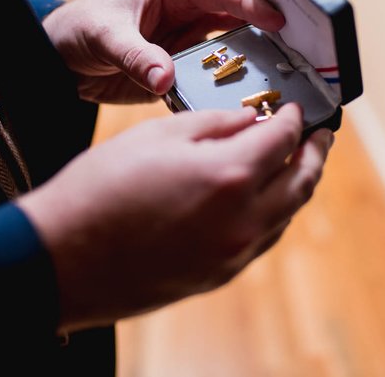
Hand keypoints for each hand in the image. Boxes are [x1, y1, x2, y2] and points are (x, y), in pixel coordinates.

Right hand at [15, 103, 332, 331]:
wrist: (64, 256)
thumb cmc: (102, 187)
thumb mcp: (158, 134)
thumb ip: (215, 123)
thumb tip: (251, 120)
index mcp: (230, 174)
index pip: (283, 138)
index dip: (295, 117)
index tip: (297, 108)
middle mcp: (243, 219)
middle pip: (302, 180)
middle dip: (315, 152)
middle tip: (320, 135)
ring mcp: (233, 253)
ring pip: (287, 214)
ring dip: (297, 184)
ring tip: (295, 163)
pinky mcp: (219, 275)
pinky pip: (263, 238)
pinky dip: (273, 213)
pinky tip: (262, 198)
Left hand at [42, 0, 284, 102]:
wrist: (55, 62)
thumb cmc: (78, 29)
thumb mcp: (104, 35)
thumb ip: (135, 55)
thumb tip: (164, 76)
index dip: (250, 3)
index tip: (278, 19)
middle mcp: (186, 18)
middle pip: (235, 24)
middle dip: (263, 35)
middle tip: (295, 53)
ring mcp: (185, 48)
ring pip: (227, 55)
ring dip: (248, 67)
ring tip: (276, 83)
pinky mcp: (177, 77)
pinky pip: (207, 83)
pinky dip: (223, 92)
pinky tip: (242, 105)